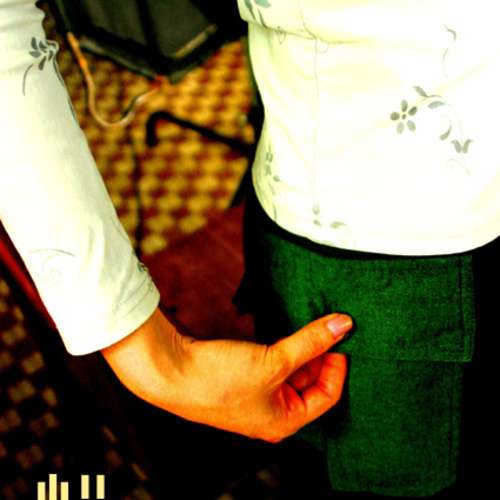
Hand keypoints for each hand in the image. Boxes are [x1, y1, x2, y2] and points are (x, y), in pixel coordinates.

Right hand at [102, 308, 351, 442]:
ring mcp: (256, 400)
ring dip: (300, 353)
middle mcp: (272, 416)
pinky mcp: (242, 382)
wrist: (171, 373)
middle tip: (324, 330)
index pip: (327, 396)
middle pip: (310, 385)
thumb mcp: (274, 361)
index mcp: (285, 422)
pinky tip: (282, 337)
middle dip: (318, 357)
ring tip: (305, 330)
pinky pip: (272, 369)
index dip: (337, 366)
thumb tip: (343, 326)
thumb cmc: (220, 380)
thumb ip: (310, 342)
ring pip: (290, 375)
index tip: (339, 338)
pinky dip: (281, 352)